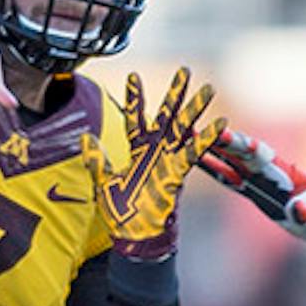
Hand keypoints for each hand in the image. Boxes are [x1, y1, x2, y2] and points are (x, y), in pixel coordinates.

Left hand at [85, 69, 221, 260]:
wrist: (135, 236)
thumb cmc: (122, 212)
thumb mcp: (104, 182)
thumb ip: (97, 159)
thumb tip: (84, 138)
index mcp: (138, 150)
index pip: (136, 117)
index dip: (135, 98)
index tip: (133, 75)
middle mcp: (155, 150)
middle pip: (167, 114)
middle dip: (175, 92)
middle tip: (185, 69)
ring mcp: (168, 159)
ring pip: (183, 127)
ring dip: (195, 107)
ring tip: (208, 88)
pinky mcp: (177, 171)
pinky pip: (193, 150)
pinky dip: (206, 137)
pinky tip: (220, 122)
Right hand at [198, 126, 305, 225]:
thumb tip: (298, 210)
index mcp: (285, 172)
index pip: (260, 156)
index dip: (242, 146)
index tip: (223, 135)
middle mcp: (269, 172)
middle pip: (239, 153)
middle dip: (217, 141)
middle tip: (191, 129)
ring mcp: (259, 181)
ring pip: (229, 161)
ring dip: (208, 149)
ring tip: (182, 135)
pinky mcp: (254, 192)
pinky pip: (228, 177)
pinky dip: (211, 167)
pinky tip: (191, 159)